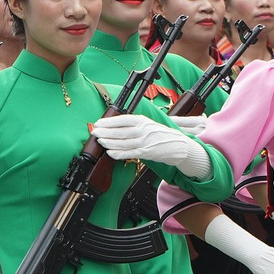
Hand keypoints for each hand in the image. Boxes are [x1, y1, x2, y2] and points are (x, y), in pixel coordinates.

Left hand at [92, 113, 211, 177]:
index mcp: (143, 120)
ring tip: (101, 141)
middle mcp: (143, 130)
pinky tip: (110, 152)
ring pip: (123, 142)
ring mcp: (145, 141)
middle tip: (95, 132)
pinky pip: (130, 153)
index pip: (122, 119)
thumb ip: (135, 124)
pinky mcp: (146, 152)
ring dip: (110, 142)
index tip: (99, 123)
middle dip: (106, 132)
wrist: (179, 145)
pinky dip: (119, 153)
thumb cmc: (162, 134)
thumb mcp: (149, 124)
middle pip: (121, 131)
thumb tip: (115, 125)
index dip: (109, 122)